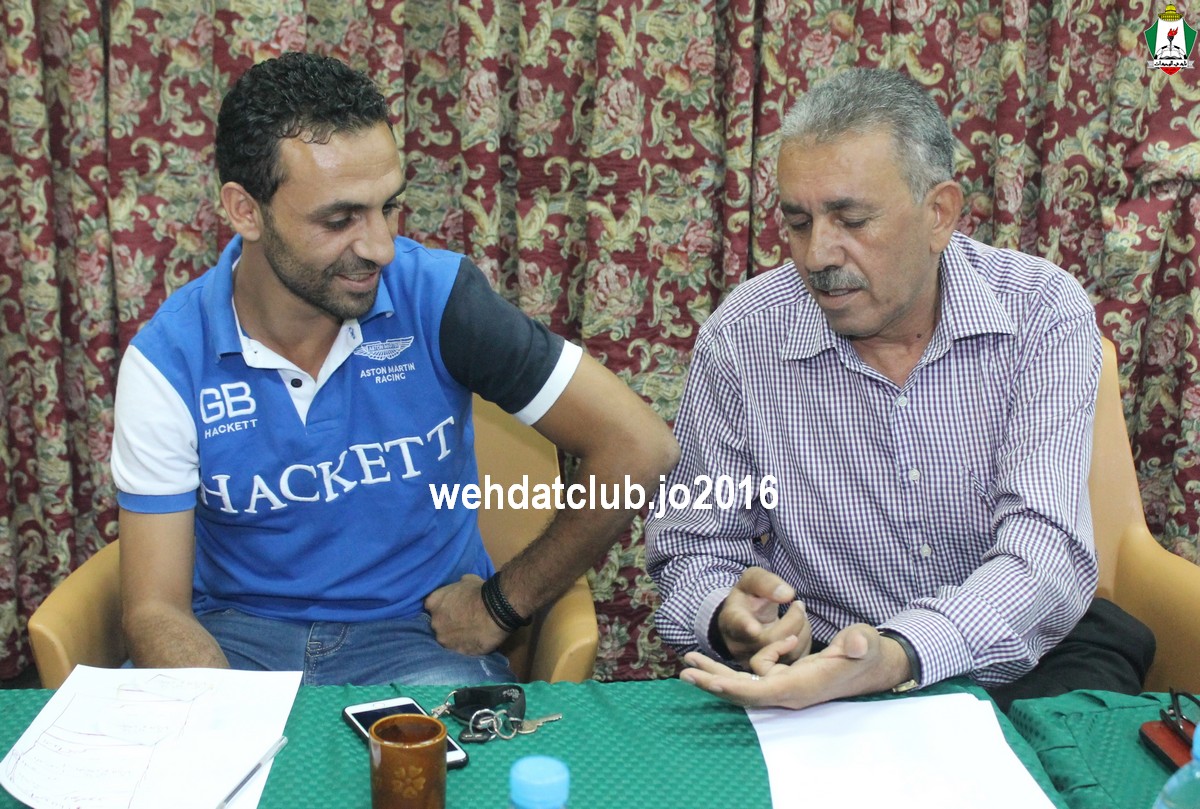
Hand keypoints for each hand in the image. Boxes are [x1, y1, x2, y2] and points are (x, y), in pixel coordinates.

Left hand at [424, 574, 509, 655]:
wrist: (496, 610)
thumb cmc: (480, 591)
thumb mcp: (467, 580)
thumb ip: (457, 586)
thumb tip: (460, 587)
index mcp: (433, 603)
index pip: (431, 606)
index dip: (442, 607)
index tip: (452, 608)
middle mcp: (434, 623)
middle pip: (437, 624)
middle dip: (447, 623)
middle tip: (462, 621)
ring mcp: (445, 640)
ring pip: (447, 640)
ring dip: (455, 637)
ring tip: (469, 633)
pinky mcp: (457, 652)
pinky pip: (459, 649)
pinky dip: (465, 646)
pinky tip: (475, 641)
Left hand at [679, 623, 911, 709]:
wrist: (871, 663)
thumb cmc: (866, 652)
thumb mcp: (864, 643)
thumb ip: (859, 643)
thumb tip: (854, 644)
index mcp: (802, 686)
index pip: (760, 692)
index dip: (732, 688)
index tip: (707, 681)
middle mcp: (789, 691)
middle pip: (743, 692)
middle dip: (713, 682)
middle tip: (684, 671)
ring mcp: (784, 686)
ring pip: (743, 684)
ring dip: (716, 673)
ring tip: (689, 660)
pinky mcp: (783, 679)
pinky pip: (751, 677)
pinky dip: (733, 668)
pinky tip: (721, 656)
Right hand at [717, 567, 810, 664]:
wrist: (745, 618)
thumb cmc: (748, 597)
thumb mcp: (751, 581)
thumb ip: (766, 583)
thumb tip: (788, 595)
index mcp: (732, 620)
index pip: (738, 625)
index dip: (746, 627)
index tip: (754, 628)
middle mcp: (740, 645)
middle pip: (770, 640)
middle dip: (793, 620)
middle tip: (799, 603)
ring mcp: (755, 662)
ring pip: (786, 653)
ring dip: (802, 630)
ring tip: (800, 613)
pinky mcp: (772, 670)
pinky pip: (795, 659)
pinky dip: (805, 641)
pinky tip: (801, 627)